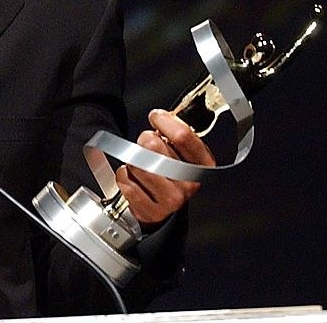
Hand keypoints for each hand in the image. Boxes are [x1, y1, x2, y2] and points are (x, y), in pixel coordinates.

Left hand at [115, 108, 214, 229]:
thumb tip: (161, 117)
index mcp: (202, 164)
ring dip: (133, 159)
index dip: (164, 121)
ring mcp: (171, 199)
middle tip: (147, 145)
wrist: (163, 205)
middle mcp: (189, 182)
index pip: (183, 136)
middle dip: (145, 139)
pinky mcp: (151, 211)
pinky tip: (134, 178)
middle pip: (154, 146)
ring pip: (137, 163)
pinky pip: (125, 180)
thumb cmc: (171, 173)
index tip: (157, 117)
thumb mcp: (182, 151)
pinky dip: (124, 175)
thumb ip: (175, 132)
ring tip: (141, 163)